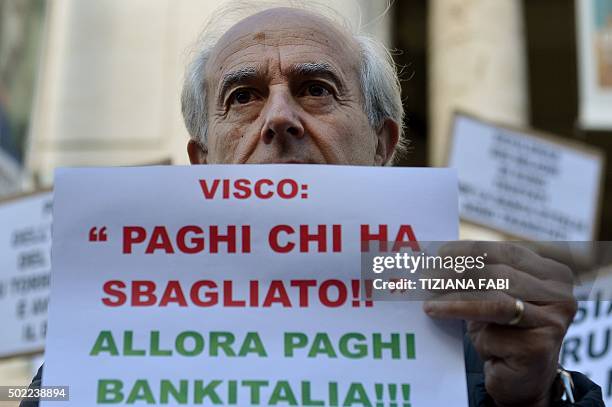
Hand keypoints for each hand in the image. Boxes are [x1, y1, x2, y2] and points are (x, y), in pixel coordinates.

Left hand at [423, 241, 576, 406]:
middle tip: (428, 277)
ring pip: (496, 301)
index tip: (439, 252)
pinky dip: (464, 322)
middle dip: (459, 274)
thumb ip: (477, 274)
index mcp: (553, 274)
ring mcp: (553, 322)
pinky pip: (493, 331)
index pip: (508, 252)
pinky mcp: (539, 347)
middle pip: (501, 275)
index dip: (471, 251)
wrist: (518, 379)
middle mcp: (561, 295)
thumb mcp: (491, 297)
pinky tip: (441, 317)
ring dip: (456, 298)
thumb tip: (438, 256)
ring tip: (429, 300)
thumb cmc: (502, 332)